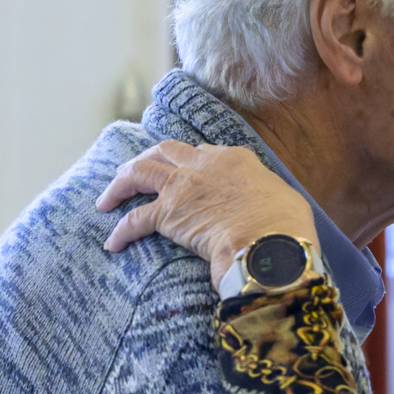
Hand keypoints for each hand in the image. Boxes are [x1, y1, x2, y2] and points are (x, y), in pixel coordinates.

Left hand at [96, 141, 318, 287]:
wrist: (272, 242)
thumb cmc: (287, 227)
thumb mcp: (285, 199)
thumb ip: (267, 194)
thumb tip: (267, 206)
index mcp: (234, 158)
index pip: (201, 152)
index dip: (187, 162)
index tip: (181, 172)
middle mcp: (204, 164)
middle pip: (163, 151)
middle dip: (145, 160)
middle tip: (133, 174)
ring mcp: (183, 186)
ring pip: (139, 171)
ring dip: (119, 184)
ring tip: (107, 200)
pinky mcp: (168, 214)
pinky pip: (135, 219)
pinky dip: (121, 231)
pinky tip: (113, 243)